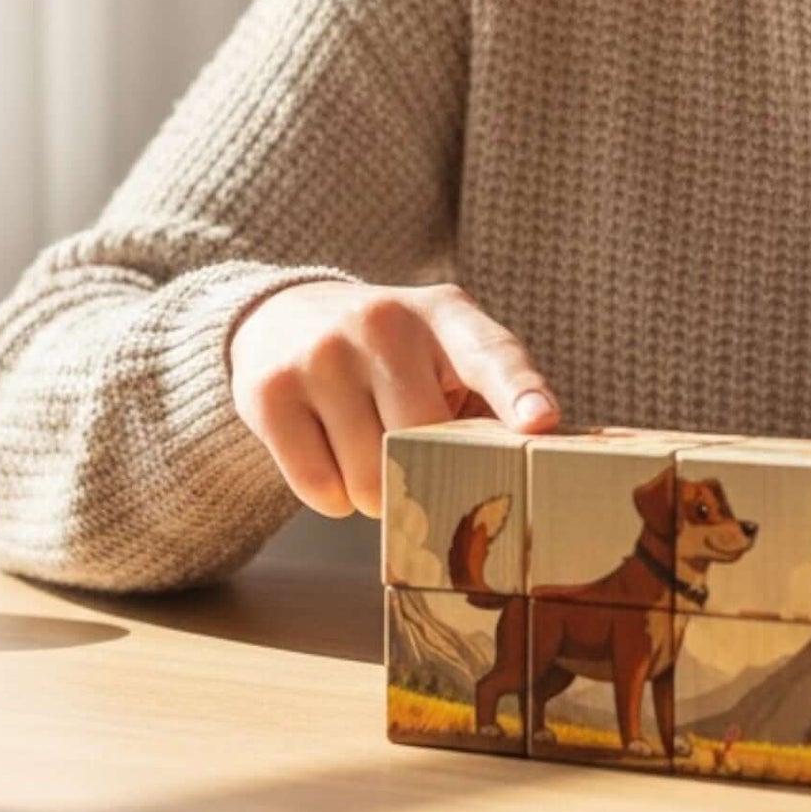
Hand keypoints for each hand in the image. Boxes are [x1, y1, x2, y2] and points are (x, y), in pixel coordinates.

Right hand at [227, 280, 557, 518]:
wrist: (284, 316)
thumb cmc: (390, 354)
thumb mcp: (442, 349)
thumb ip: (486, 398)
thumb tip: (528, 464)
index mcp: (444, 314)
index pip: (491, 352)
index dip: (518, 390)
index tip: (540, 422)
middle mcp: (383, 324)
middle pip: (425, 440)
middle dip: (426, 471)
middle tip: (414, 458)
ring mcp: (323, 354)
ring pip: (370, 478)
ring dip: (375, 493)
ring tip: (366, 449)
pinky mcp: (270, 393)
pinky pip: (320, 489)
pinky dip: (332, 497)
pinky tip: (329, 455)